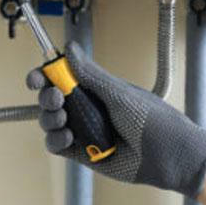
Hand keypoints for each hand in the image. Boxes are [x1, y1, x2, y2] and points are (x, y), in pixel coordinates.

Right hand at [27, 42, 205, 197]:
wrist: (168, 156)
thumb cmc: (153, 120)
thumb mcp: (119, 92)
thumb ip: (90, 74)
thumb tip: (70, 48)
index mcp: (94, 89)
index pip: (61, 77)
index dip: (44, 75)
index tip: (37, 77)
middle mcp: (86, 108)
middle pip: (50, 98)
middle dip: (46, 96)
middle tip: (56, 97)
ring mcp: (83, 130)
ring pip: (50, 121)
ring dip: (49, 118)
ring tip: (64, 120)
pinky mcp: (82, 153)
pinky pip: (56, 145)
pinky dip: (55, 140)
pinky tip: (69, 137)